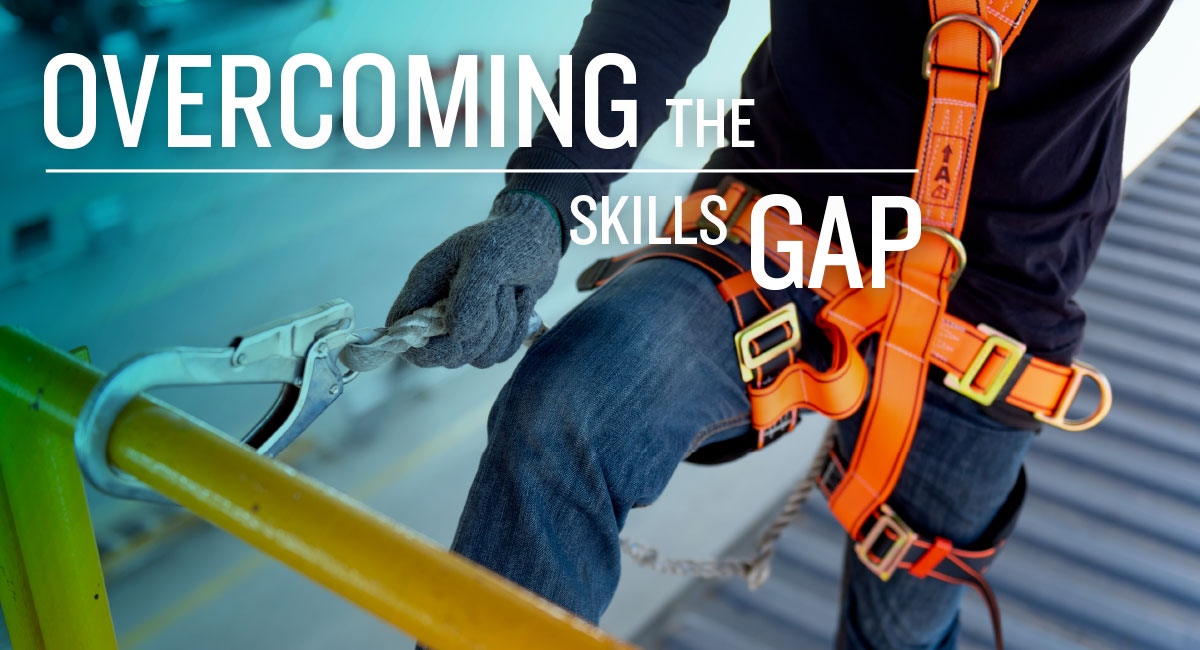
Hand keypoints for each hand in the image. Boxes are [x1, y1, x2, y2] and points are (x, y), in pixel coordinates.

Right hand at [387, 191, 560, 367]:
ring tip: (511, 292)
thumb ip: (470, 294)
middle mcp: (439, 309)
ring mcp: (465, 323)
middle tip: (498, 295)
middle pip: (444, 354)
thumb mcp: (488, 256)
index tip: (455, 333)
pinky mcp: (489, 332)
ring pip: (477, 357)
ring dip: (503, 329)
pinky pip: (499, 354)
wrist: (540, 235)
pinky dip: (516, 332)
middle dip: (479, 334)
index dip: (422, 345)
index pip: (401, 330)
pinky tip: (522, 300)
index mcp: (425, 286)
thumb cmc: (509, 238)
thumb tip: (458, 333)